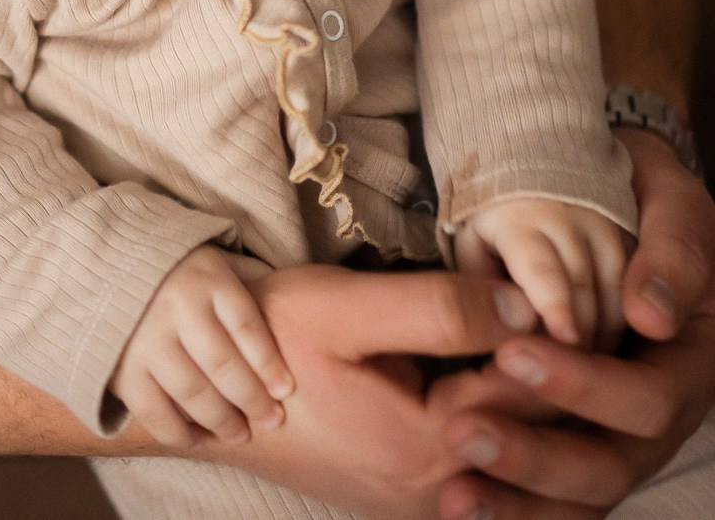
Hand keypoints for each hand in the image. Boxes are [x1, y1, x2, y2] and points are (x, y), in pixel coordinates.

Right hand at [109, 245, 292, 448]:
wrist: (113, 266)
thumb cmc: (185, 271)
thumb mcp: (221, 262)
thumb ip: (254, 282)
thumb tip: (296, 307)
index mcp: (207, 278)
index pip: (245, 325)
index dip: (268, 362)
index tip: (286, 390)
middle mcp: (175, 305)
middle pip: (221, 363)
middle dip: (251, 399)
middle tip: (272, 420)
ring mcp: (145, 338)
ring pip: (191, 392)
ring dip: (221, 420)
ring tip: (241, 434)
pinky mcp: (122, 367)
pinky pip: (153, 411)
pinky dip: (178, 432)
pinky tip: (198, 438)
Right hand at [202, 263, 538, 519]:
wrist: (213, 385)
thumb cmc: (271, 338)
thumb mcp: (347, 309)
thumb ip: (438, 309)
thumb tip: (525, 306)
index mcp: (428, 449)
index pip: (533, 394)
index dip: (557, 336)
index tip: (569, 289)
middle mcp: (435, 492)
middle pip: (532, 429)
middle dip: (557, 369)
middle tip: (573, 309)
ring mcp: (422, 500)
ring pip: (512, 449)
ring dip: (534, 394)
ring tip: (544, 334)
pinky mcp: (410, 491)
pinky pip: (484, 459)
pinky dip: (504, 417)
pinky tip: (501, 369)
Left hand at [438, 129, 714, 517]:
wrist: (614, 196)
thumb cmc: (642, 194)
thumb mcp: (670, 201)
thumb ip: (675, 252)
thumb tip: (651, 315)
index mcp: (688, 362)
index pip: (647, 399)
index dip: (585, 388)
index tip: (513, 354)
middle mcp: (656, 411)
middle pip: (610, 465)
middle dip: (536, 456)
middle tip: (462, 430)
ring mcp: (615, 432)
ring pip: (578, 492)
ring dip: (516, 499)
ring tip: (453, 496)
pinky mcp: (573, 438)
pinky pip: (549, 493)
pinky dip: (509, 505)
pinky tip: (457, 504)